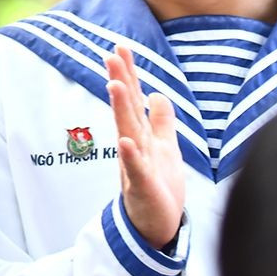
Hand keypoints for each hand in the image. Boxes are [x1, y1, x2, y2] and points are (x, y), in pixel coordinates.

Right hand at [109, 46, 183, 247]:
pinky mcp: (142, 187)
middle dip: (120, 81)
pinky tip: (125, 141)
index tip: (120, 47)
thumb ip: (161, 122)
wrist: (156, 228)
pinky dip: (129, 156)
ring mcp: (135, 166)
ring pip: (128, 133)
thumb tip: (158, 94)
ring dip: (121, 109)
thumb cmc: (160, 188)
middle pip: (127, 109)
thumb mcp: (165, 149)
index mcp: (141, 136)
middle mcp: (134, 146)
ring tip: (115, 86)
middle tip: (111, 55)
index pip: (134, 99)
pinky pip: (135, 170)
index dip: (128, 74)